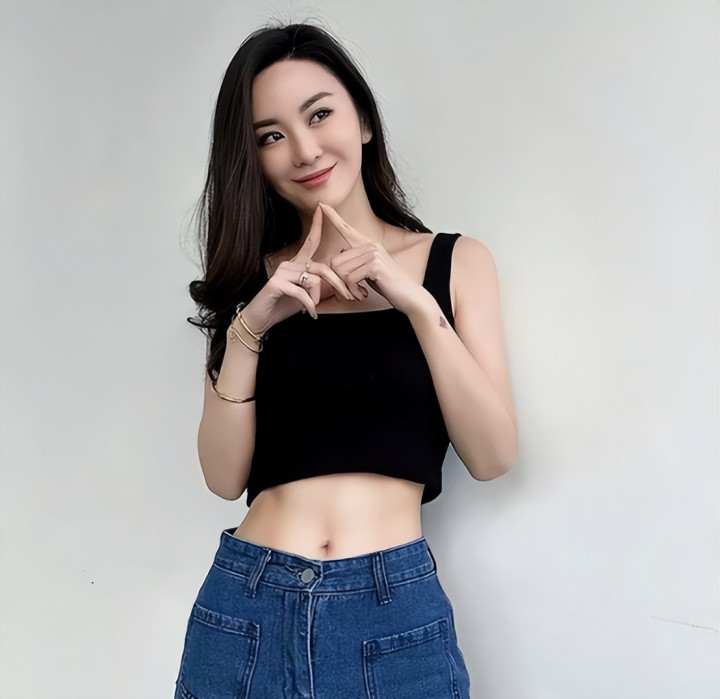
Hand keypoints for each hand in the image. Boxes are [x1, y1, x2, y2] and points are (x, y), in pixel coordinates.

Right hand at [242, 206, 354, 332]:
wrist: (261, 319)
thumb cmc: (282, 306)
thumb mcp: (306, 295)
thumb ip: (319, 287)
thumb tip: (338, 285)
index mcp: (296, 264)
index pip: (310, 242)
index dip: (316, 226)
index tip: (321, 209)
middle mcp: (289, 264)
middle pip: (321, 267)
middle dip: (337, 283)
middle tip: (346, 296)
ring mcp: (281, 272)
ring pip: (314, 280)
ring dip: (318, 298)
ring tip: (313, 308)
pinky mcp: (276, 283)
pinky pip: (302, 292)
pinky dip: (309, 304)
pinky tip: (309, 313)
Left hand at [319, 203, 429, 315]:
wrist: (409, 296)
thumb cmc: (388, 285)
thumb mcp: (369, 270)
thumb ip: (355, 262)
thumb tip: (336, 260)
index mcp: (368, 244)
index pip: (346, 229)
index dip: (333, 217)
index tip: (321, 204)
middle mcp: (370, 245)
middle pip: (335, 261)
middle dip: (339, 281)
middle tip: (352, 290)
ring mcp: (373, 253)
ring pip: (341, 271)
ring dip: (347, 288)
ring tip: (359, 291)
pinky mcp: (375, 265)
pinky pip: (350, 279)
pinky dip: (354, 291)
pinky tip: (364, 294)